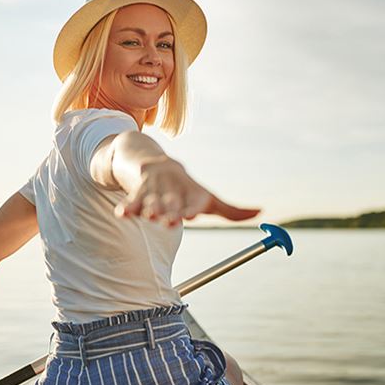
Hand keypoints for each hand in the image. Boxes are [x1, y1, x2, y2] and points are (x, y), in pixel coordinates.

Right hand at [117, 160, 260, 226]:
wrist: (154, 164)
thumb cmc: (186, 189)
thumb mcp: (207, 198)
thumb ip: (232, 210)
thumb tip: (261, 212)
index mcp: (192, 192)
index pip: (194, 201)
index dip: (192, 208)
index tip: (192, 215)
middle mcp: (174, 189)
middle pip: (172, 203)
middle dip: (171, 211)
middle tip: (171, 221)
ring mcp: (155, 189)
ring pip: (152, 202)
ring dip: (151, 208)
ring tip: (149, 215)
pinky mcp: (137, 191)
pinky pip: (131, 201)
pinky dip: (128, 207)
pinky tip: (123, 215)